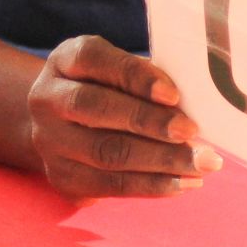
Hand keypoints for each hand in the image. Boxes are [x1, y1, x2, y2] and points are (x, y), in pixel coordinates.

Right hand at [25, 36, 222, 199]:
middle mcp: (46, 99)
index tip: (173, 94)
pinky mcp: (62, 178)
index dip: (135, 76)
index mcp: (64, 61)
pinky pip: (109, 186)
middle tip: (193, 133)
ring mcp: (49, 142)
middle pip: (97, 109)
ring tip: (200, 164)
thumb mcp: (117, 69)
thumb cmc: (106, 89)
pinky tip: (182, 183)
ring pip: (106, 153)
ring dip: (160, 161)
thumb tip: (189, 103)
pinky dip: (150, 185)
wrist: (61, 125)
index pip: (95, 60)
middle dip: (151, 123)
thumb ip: (144, 78)